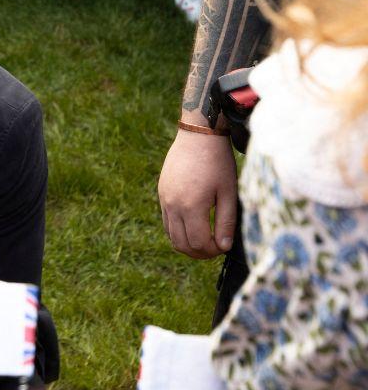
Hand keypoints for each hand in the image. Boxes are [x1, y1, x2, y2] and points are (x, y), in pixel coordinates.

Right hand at [158, 128, 237, 258]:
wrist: (198, 136)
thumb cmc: (218, 162)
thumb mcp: (228, 191)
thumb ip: (226, 221)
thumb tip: (224, 246)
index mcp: (192, 206)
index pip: (199, 243)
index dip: (213, 251)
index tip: (224, 246)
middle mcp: (173, 206)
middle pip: (182, 245)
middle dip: (200, 253)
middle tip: (215, 248)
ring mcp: (164, 200)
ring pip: (171, 236)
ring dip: (187, 244)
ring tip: (205, 241)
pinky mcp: (162, 194)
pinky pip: (167, 223)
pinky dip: (178, 232)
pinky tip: (193, 226)